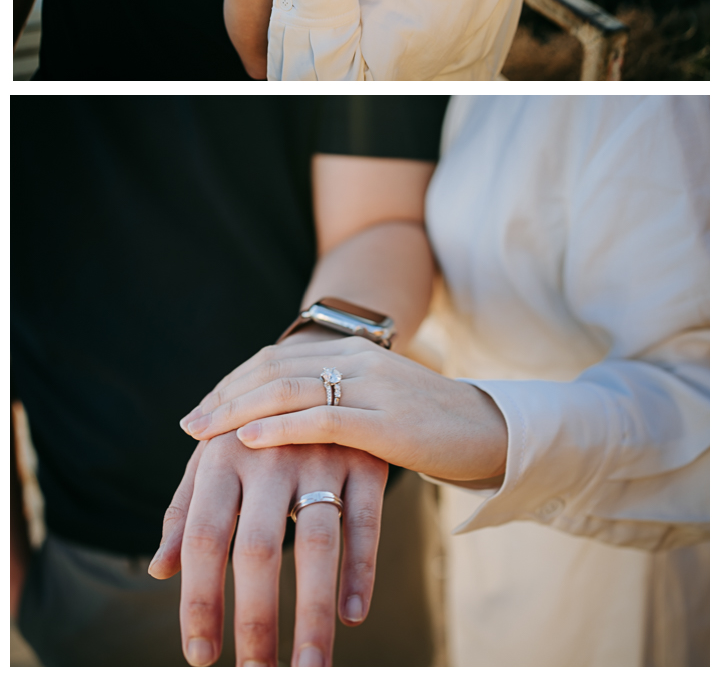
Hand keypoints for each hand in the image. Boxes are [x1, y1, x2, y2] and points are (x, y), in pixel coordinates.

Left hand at [148, 432, 387, 666]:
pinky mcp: (366, 457)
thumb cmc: (254, 429)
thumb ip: (187, 510)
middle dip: (255, 621)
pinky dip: (361, 570)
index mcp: (223, 453)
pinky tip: (353, 615)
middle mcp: (270, 452)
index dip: (199, 600)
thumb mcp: (216, 457)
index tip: (201, 657)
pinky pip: (365, 521)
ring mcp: (322, 452)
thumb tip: (158, 569)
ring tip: (308, 666)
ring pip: (318, 542)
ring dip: (313, 612)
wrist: (319, 360)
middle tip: (257, 676)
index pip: (203, 537)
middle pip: (258, 548)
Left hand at [179, 337, 507, 483]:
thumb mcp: (375, 400)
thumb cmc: (426, 425)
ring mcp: (373, 387)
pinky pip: (322, 419)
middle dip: (226, 395)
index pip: (277, 357)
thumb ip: (334, 398)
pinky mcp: (387, 422)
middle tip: (190, 424)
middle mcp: (357, 358)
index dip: (234, 381)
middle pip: (274, 367)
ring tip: (203, 433)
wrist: (489, 431)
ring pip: (290, 388)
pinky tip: (248, 440)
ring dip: (238, 410)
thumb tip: (282, 418)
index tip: (203, 407)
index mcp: (351, 350)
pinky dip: (278, 427)